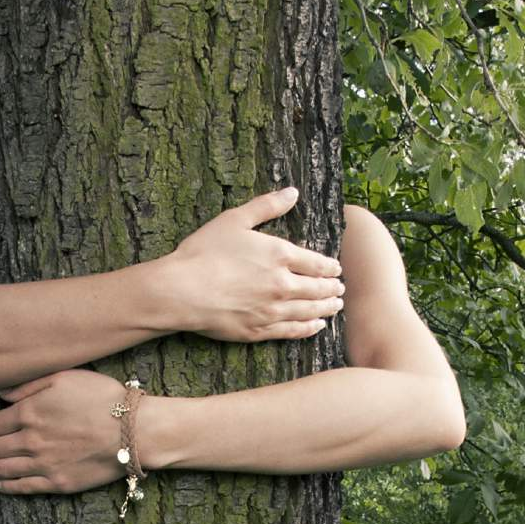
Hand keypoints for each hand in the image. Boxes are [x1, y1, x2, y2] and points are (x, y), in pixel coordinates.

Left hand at [0, 369, 130, 495]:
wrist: (131, 431)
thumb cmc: (102, 398)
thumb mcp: (64, 377)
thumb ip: (28, 385)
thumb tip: (0, 393)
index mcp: (29, 413)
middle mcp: (30, 441)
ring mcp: (43, 464)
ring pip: (3, 469)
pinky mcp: (57, 482)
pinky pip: (23, 487)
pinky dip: (5, 486)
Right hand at [162, 185, 344, 342]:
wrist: (183, 290)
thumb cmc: (205, 252)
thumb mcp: (235, 219)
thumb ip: (267, 205)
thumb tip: (293, 192)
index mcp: (280, 255)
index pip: (316, 263)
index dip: (330, 267)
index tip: (337, 269)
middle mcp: (282, 285)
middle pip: (317, 289)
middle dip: (332, 289)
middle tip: (341, 289)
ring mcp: (272, 311)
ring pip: (309, 311)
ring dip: (326, 309)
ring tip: (335, 307)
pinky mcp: (259, 331)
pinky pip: (292, 331)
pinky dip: (308, 329)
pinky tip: (316, 327)